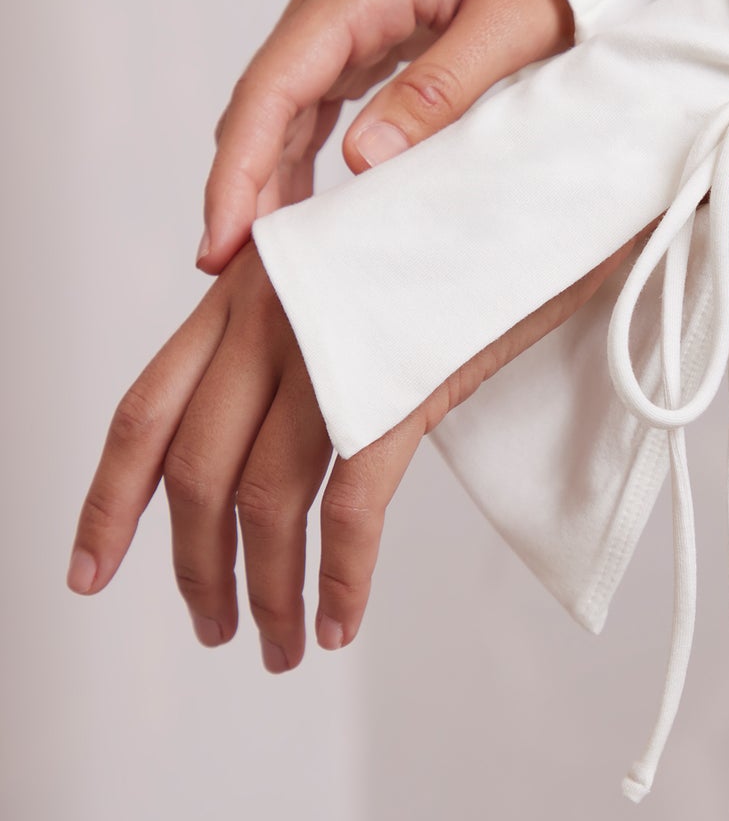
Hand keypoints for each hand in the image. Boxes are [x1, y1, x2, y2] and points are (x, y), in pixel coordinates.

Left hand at [67, 237, 632, 669]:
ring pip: (263, 500)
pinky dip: (340, 579)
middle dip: (193, 570)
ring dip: (266, 591)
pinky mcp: (399, 381)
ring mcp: (329, 346)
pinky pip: (350, 508)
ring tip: (278, 643)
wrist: (547, 177)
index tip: (90, 569)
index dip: (109, 501)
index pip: (145, 410)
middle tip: (212, 626)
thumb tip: (275, 415)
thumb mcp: (354, 270)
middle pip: (193, 471)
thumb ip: (302, 332)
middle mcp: (268, 312)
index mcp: (247, 287)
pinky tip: (341, 621)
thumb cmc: (461, 226)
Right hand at [197, 0, 573, 271]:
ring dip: (264, 175)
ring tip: (255, 254)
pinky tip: (296, 208)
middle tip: (223, 266)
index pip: (275, 85)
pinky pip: (314, 101)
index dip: (241, 166)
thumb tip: (362, 164)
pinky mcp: (361, 32)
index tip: (224, 234)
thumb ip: (440, 90)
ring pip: (282, 105)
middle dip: (238, 182)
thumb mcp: (511, 24)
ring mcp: (341, 13)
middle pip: (263, 99)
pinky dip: (299, 155)